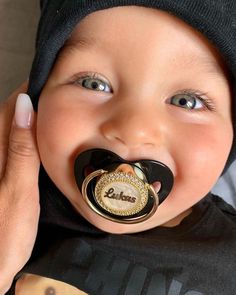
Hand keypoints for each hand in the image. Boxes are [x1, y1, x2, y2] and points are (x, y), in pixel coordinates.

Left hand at [0, 83, 39, 293]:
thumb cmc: (5, 232)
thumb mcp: (18, 189)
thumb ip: (21, 148)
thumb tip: (25, 106)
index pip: (11, 110)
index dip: (28, 91)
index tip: (46, 77)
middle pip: (9, 117)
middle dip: (29, 100)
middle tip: (53, 88)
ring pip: (11, 131)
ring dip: (29, 115)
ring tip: (51, 105)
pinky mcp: (4, 177)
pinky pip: (14, 147)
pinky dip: (27, 136)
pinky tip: (40, 137)